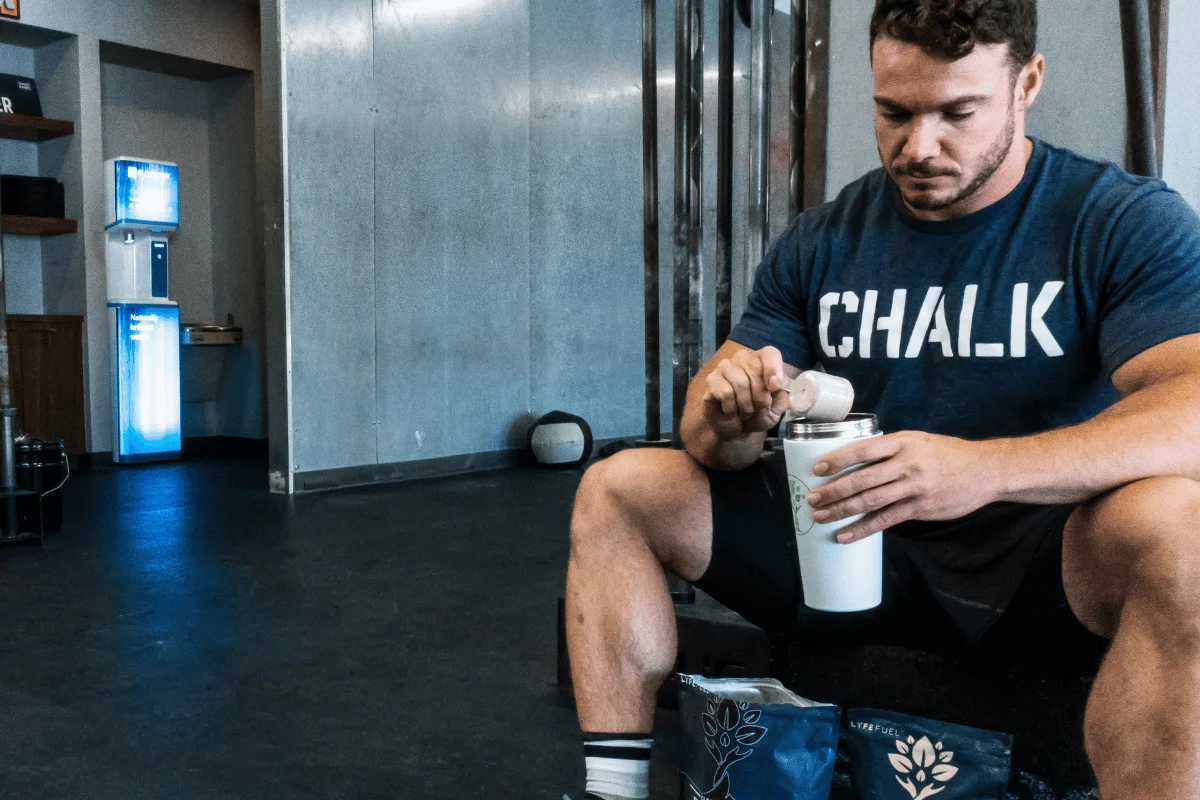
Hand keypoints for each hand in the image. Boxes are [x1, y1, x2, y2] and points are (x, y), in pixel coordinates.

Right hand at [702, 346, 791, 439]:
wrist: (733, 429)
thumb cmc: (755, 415)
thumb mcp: (775, 410)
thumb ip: (781, 397)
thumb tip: (778, 384)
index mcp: (761, 361)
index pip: (770, 353)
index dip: (773, 369)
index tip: (774, 387)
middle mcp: (742, 359)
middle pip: (755, 370)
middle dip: (760, 397)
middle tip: (758, 410)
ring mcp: (725, 367)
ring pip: (740, 382)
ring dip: (746, 405)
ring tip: (745, 413)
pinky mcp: (711, 380)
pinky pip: (726, 392)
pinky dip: (732, 408)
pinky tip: (730, 411)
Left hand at [806, 432, 1002, 543]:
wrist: (985, 470)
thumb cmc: (947, 453)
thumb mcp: (918, 440)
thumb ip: (890, 449)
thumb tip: (857, 460)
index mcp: (902, 443)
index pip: (862, 450)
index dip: (838, 460)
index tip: (816, 468)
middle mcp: (906, 465)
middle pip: (862, 480)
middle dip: (833, 491)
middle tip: (811, 498)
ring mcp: (914, 488)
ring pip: (870, 502)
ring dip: (841, 510)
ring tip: (820, 516)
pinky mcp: (920, 508)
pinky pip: (886, 521)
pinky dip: (862, 529)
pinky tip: (845, 535)